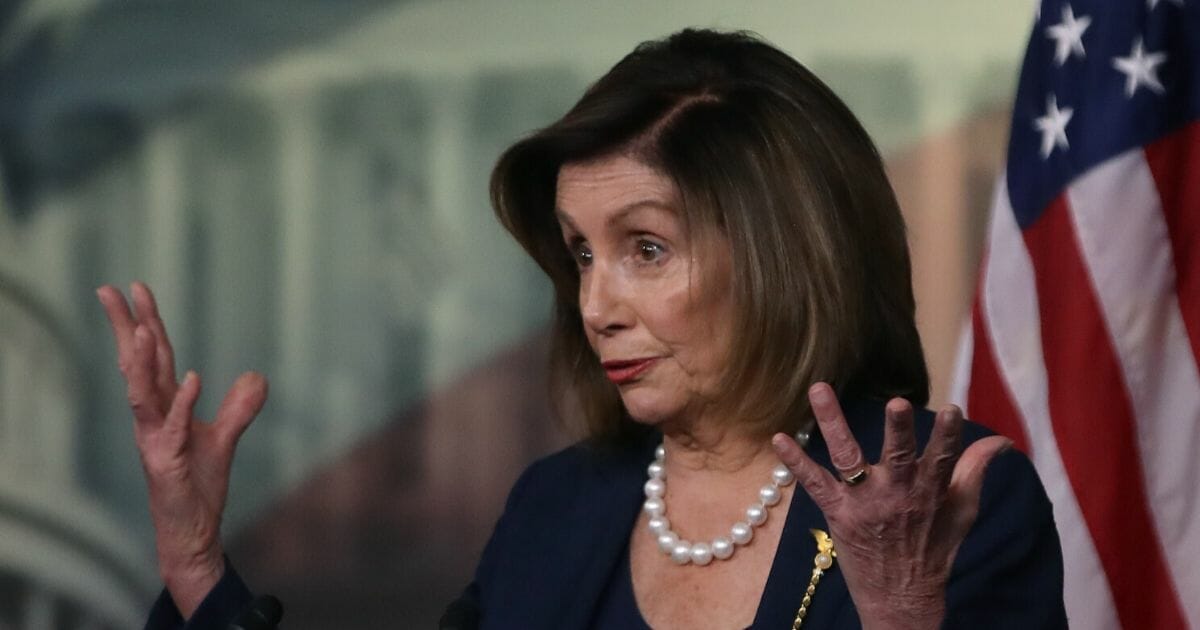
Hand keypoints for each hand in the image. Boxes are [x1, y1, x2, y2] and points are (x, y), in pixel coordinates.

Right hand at [98, 282, 267, 617]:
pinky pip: (175, 428)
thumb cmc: (198, 485)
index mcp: (164, 406)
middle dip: (126, 327)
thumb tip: (257, 376)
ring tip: (145, 328)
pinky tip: (194, 378)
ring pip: (144, 393)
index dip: (147, 321)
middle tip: (109, 290)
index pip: (155, 357)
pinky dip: (184, 403)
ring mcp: (155, 439)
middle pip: (137, 364)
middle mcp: (153, 417)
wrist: (193, 530)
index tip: (136, 287)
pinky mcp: (167, 462)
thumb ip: (240, 408)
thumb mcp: (224, 439)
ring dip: (145, 361)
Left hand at [772, 383, 1010, 629]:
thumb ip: (975, 470)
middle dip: (898, 430)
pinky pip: (814, 484)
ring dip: (833, 423)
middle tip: (897, 403)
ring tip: (820, 389)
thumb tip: (1001, 439)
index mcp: (930, 492)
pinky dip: (796, 461)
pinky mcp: (838, 514)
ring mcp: (865, 504)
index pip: (943, 459)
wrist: (902, 601)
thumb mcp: (962, 511)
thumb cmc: (934, 549)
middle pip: (898, 456)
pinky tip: (779, 438)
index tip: (953, 409)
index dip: (948, 435)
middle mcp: (897, 494)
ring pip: (849, 458)